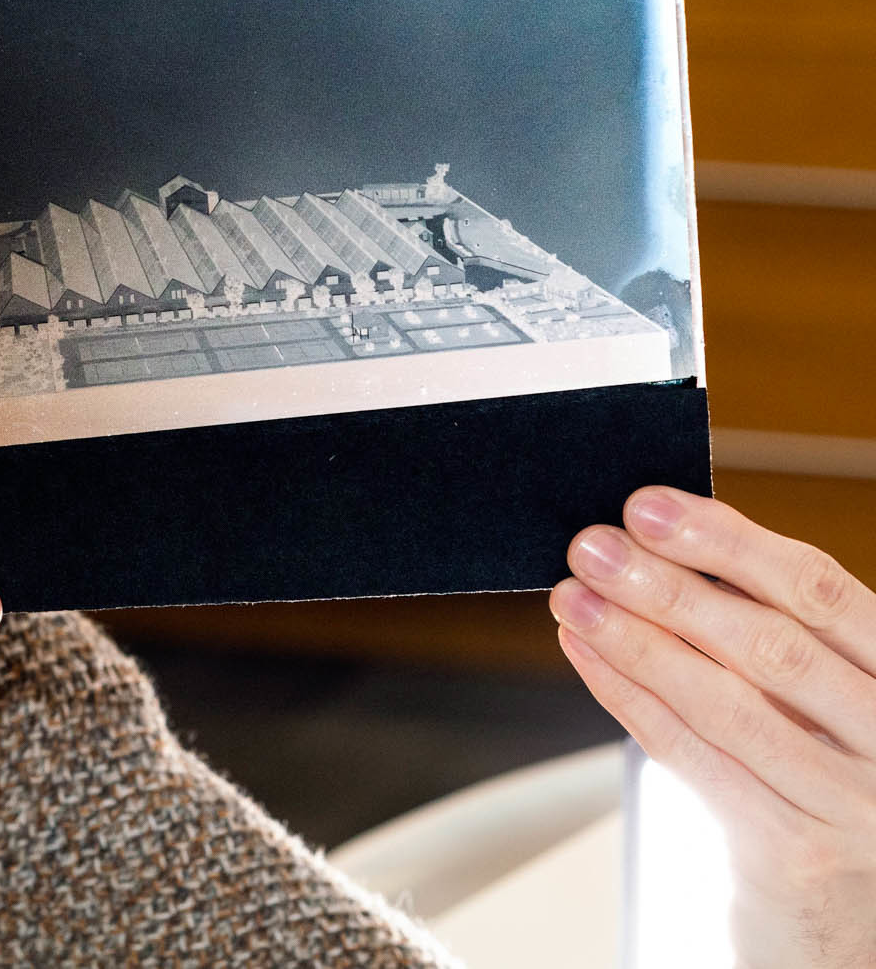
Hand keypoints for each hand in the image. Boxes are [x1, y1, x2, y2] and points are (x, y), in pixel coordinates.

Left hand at [552, 487, 875, 967]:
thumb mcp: (821, 691)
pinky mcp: (796, 850)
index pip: (820, 591)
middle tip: (590, 544)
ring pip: (726, 703)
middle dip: (668, 587)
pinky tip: (583, 653)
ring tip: (571, 595)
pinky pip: (694, 759)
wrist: (846, 910)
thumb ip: (768, 624)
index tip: (647, 506)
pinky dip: (630, 698)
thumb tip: (656, 537)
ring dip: (634, 640)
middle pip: (771, 644)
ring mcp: (853, 801)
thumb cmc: (819, 767)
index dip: (730, 542)